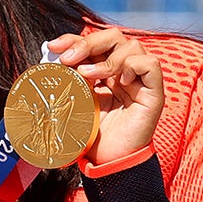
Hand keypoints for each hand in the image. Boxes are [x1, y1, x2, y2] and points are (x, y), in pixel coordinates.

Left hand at [48, 27, 163, 164]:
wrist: (106, 163)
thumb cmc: (90, 137)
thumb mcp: (73, 102)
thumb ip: (67, 80)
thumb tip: (49, 58)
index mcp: (105, 72)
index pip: (94, 43)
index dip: (75, 39)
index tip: (54, 47)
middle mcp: (124, 73)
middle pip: (113, 38)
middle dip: (87, 43)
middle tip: (67, 58)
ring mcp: (139, 82)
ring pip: (132, 46)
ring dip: (106, 58)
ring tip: (87, 76)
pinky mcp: (153, 94)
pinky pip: (151, 64)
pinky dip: (133, 66)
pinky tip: (119, 81)